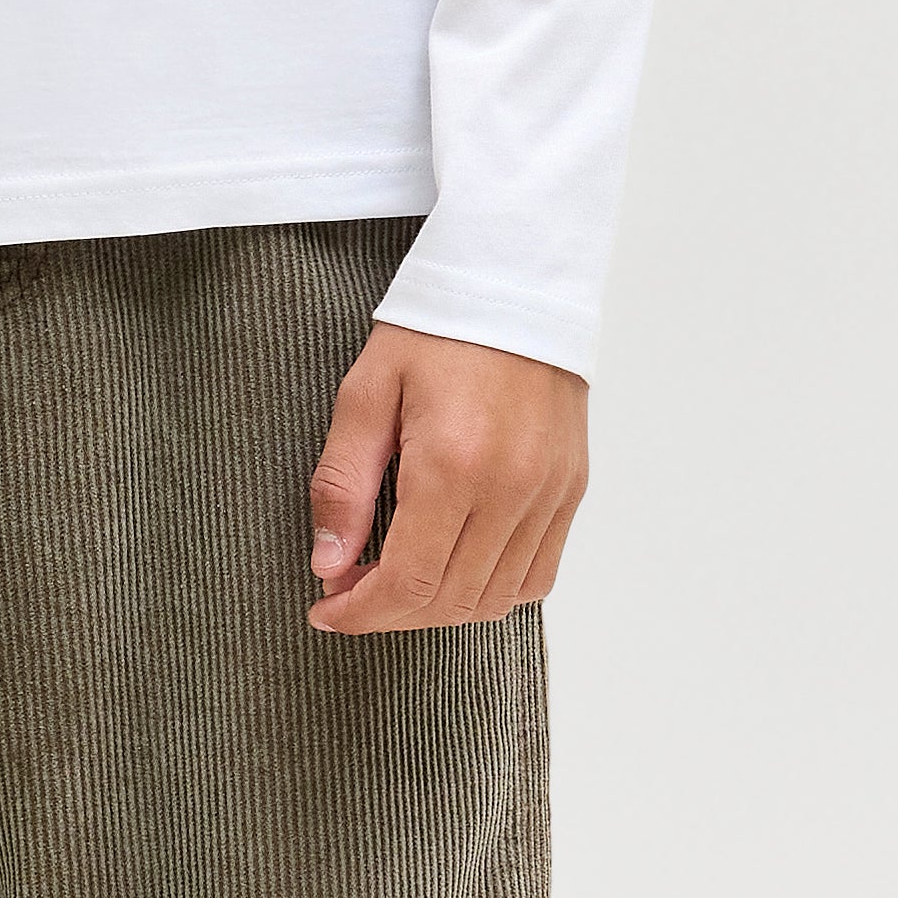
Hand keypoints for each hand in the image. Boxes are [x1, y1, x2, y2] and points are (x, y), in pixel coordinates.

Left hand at [307, 323, 588, 635]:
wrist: (515, 283)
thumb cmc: (433, 332)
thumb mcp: (365, 395)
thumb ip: (343, 485)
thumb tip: (329, 564)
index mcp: (453, 465)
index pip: (409, 583)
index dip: (360, 612)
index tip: (326, 609)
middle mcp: (511, 489)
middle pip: (450, 601)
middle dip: (390, 614)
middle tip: (350, 593)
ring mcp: (549, 493)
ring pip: (496, 599)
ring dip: (439, 609)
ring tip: (398, 583)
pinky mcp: (571, 488)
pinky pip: (537, 575)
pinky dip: (492, 591)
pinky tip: (455, 568)